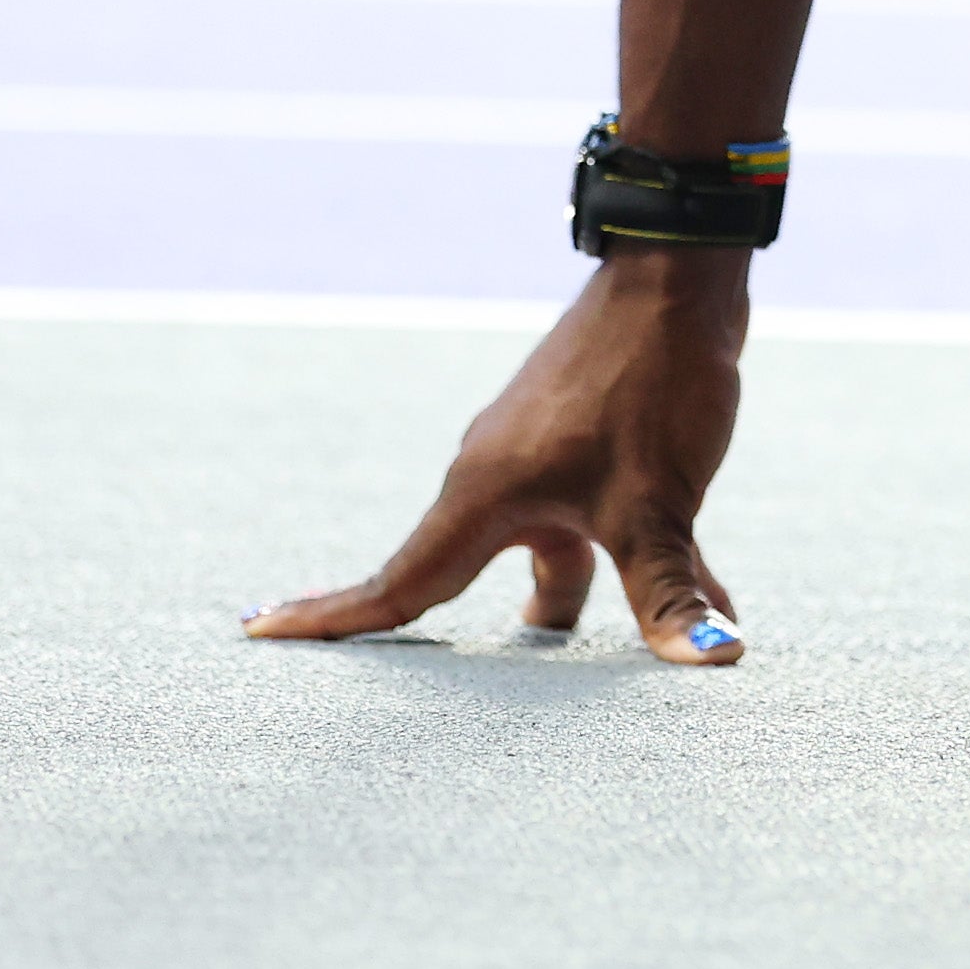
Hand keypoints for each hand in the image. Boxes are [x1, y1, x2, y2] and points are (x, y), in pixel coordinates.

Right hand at [245, 262, 751, 659]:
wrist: (681, 276)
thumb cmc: (650, 378)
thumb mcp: (660, 500)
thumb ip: (671, 589)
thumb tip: (713, 662)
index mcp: (484, 497)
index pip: (398, 584)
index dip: (330, 619)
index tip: (256, 634)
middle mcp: (496, 481)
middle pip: (453, 580)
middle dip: (434, 639)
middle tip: (383, 693)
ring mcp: (539, 461)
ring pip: (541, 558)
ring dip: (561, 608)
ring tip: (576, 676)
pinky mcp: (583, 448)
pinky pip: (587, 527)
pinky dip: (625, 566)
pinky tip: (699, 598)